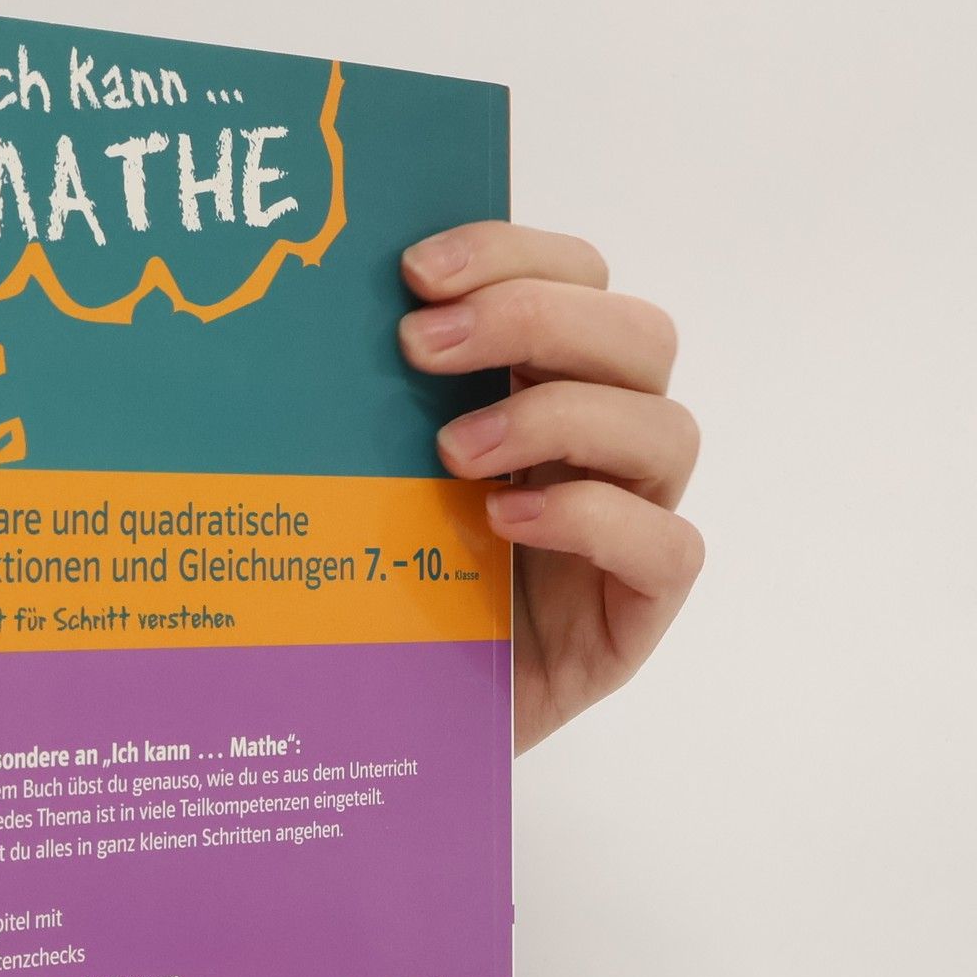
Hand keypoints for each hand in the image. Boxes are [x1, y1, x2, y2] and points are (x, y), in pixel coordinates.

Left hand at [399, 222, 703, 753]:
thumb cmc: (376, 588)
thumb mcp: (364, 477)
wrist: (385, 724)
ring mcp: (630, 525)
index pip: (575, 277)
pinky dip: (591, 518)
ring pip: (665, 427)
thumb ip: (373, 402)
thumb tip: (309, 317)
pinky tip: (505, 524)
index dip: (511, 253)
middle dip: (531, 318)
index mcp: (542, 387)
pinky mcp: (637, 610)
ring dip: (557, 416)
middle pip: (637, 335)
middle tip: (419, 348)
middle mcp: (600, 445)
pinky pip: (666, 546)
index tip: (414, 272)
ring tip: (452, 454)